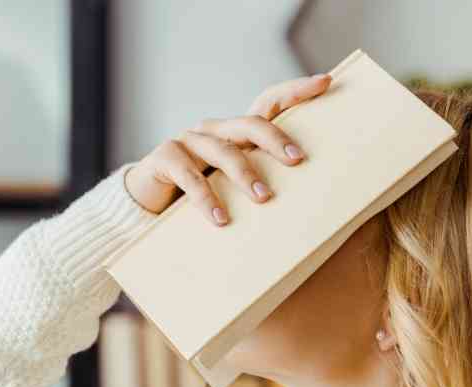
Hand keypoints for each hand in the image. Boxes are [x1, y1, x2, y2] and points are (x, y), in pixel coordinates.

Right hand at [124, 73, 331, 224]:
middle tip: (297, 159)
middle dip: (276, 140)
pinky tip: (220, 218)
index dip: (295, 91)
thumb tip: (308, 203)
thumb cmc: (198, 198)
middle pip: (250, 124)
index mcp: (234, 133)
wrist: (146, 206)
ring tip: (264, 199)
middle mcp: (213, 130)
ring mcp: (188, 141)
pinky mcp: (164, 158)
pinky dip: (206, 198)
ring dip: (245, 175)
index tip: (325, 83)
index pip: (269, 103)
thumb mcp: (231, 189)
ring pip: (222, 151)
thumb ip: (257, 185)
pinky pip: (189, 176)